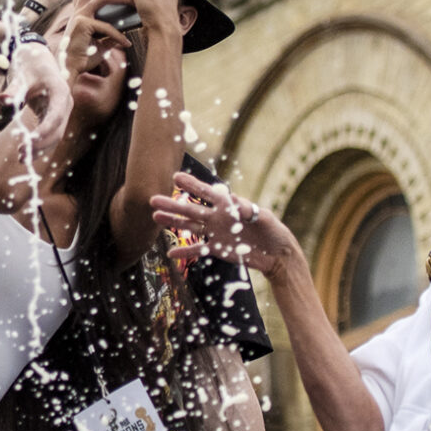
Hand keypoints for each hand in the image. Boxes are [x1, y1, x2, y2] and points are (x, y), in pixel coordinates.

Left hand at [3, 32, 72, 149]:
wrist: (36, 59)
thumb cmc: (30, 64)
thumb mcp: (21, 74)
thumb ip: (14, 89)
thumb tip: (3, 99)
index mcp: (60, 91)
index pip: (57, 115)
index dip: (46, 129)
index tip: (31, 140)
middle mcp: (65, 103)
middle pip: (58, 130)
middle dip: (41, 144)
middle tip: (21, 154)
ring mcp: (62, 111)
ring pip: (55, 136)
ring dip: (41, 149)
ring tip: (21, 159)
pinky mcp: (54, 116)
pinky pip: (50, 134)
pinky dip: (40, 145)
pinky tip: (27, 154)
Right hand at [151, 172, 300, 277]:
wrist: (277, 254)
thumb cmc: (273, 230)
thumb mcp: (264, 218)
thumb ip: (248, 210)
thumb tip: (234, 202)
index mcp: (228, 206)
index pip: (207, 193)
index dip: (192, 185)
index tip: (176, 177)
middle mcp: (218, 218)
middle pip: (191, 210)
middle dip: (173, 205)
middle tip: (153, 199)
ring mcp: (216, 233)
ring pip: (190, 227)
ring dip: (173, 223)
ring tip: (155, 218)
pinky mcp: (218, 250)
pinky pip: (198, 250)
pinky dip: (185, 252)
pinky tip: (170, 253)